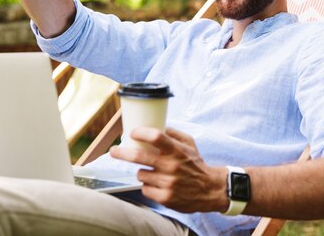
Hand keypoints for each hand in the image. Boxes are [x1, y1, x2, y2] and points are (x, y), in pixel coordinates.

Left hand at [110, 127, 227, 212]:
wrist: (210, 190)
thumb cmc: (196, 164)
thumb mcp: (190, 143)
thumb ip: (173, 133)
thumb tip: (156, 125)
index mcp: (177, 150)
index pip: (156, 136)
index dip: (141, 133)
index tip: (132, 132)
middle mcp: (171, 166)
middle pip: (139, 156)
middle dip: (122, 153)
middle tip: (113, 151)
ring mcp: (167, 183)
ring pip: (141, 174)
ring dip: (143, 172)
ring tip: (154, 173)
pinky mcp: (165, 198)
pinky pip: (145, 189)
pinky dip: (148, 186)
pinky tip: (158, 185)